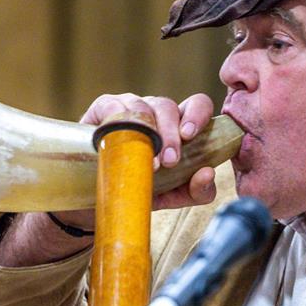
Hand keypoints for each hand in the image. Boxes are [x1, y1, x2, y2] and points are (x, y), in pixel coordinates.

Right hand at [53, 92, 218, 230]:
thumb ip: (197, 190)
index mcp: (176, 125)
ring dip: (147, 132)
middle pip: (168, 106)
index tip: (191, 136)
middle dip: (171, 134)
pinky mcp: (102, 109)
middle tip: (170, 161)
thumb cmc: (140, 189)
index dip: (198, 115)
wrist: (97, 201)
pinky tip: (118, 136)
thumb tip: (208, 173)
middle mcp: (154, 111)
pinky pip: (112, 106)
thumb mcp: (173, 195)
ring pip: (142, 106)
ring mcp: (128, 106)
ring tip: (146, 160)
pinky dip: (118, 118)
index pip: (196, 105)